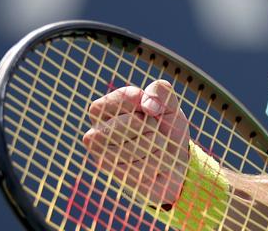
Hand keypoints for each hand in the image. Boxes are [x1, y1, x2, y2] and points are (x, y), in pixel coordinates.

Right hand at [82, 79, 191, 205]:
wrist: (174, 159)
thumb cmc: (165, 125)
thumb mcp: (167, 102)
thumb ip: (160, 90)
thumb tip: (148, 106)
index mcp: (100, 110)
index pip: (126, 97)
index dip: (146, 102)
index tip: (147, 109)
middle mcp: (94, 135)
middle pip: (134, 122)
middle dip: (153, 125)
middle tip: (151, 130)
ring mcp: (104, 159)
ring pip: (143, 145)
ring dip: (158, 144)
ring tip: (153, 146)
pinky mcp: (119, 178)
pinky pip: (149, 165)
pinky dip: (160, 161)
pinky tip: (155, 163)